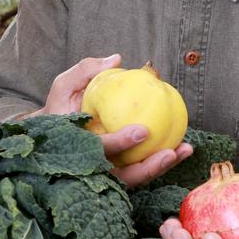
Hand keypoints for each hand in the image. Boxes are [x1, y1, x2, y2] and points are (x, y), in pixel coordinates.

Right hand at [28, 53, 192, 186]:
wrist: (54, 133)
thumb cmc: (60, 106)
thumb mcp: (64, 85)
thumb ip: (85, 71)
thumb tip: (117, 60)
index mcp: (76, 148)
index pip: (99, 149)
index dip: (119, 143)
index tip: (142, 130)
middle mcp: (92, 168)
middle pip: (122, 176)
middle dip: (148, 168)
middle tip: (170, 153)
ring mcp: (107, 175)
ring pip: (136, 178)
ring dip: (162, 167)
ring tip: (185, 149)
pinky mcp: (120, 173)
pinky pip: (143, 168)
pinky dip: (162, 161)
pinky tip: (183, 146)